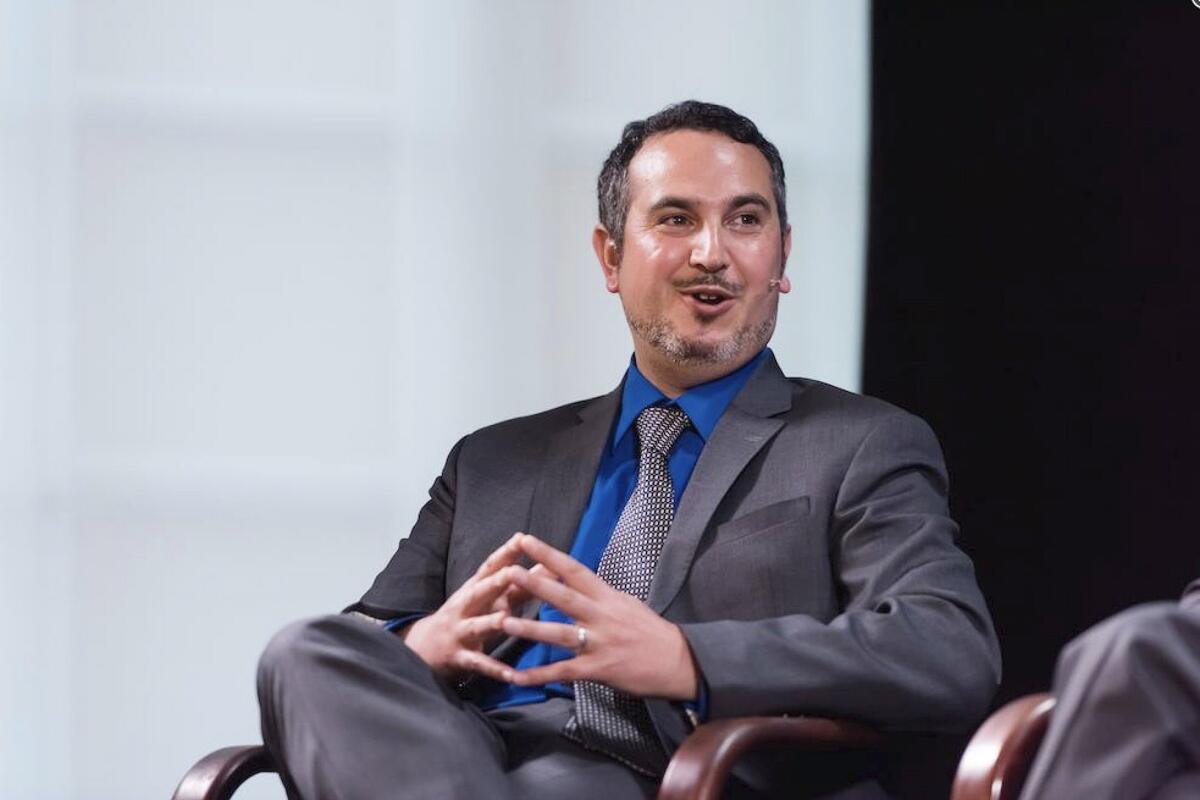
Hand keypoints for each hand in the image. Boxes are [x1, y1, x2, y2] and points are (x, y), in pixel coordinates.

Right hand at [404, 533, 532, 681]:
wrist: (422, 648)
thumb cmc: (466, 619)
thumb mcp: (487, 601)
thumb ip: (518, 587)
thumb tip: (549, 567)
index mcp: (474, 590)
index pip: (489, 567)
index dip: (505, 553)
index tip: (522, 538)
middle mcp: (465, 607)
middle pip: (480, 592)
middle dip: (496, 582)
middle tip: (514, 572)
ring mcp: (460, 632)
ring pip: (477, 626)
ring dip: (491, 622)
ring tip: (506, 617)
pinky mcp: (459, 658)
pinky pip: (479, 665)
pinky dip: (496, 670)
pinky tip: (513, 676)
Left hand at [499, 533, 698, 700]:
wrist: (679, 662)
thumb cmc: (653, 632)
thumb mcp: (628, 604)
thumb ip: (600, 595)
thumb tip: (577, 582)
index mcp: (608, 597)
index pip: (575, 571)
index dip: (550, 555)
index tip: (527, 541)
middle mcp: (602, 617)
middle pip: (565, 598)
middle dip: (536, 585)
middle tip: (510, 572)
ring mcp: (599, 644)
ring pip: (560, 635)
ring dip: (531, 630)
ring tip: (503, 623)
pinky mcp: (598, 670)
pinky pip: (563, 672)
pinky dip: (539, 675)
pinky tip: (516, 677)